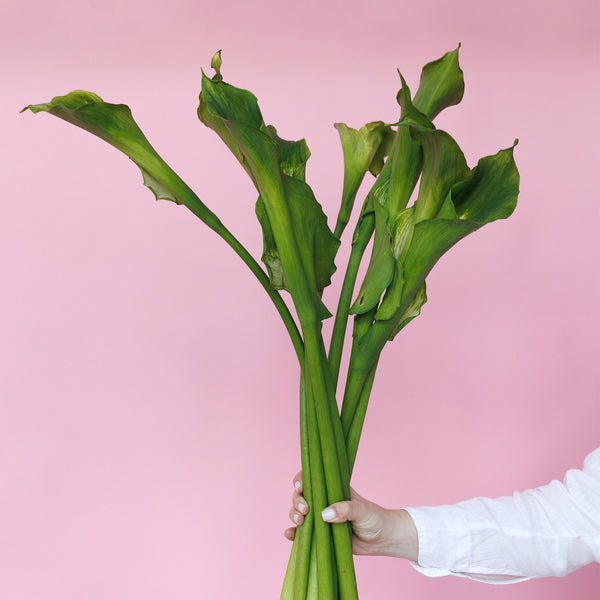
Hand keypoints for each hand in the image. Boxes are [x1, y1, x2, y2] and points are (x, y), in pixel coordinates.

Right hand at [284, 472, 418, 561]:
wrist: (382, 539)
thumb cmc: (374, 518)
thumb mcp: (362, 511)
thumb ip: (346, 509)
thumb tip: (324, 514)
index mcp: (332, 489)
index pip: (311, 478)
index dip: (301, 479)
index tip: (300, 486)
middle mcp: (323, 501)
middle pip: (301, 495)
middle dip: (297, 500)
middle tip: (304, 510)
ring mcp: (320, 518)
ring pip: (298, 512)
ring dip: (294, 515)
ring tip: (300, 521)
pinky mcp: (320, 535)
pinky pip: (302, 533)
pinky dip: (293, 533)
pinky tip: (289, 535)